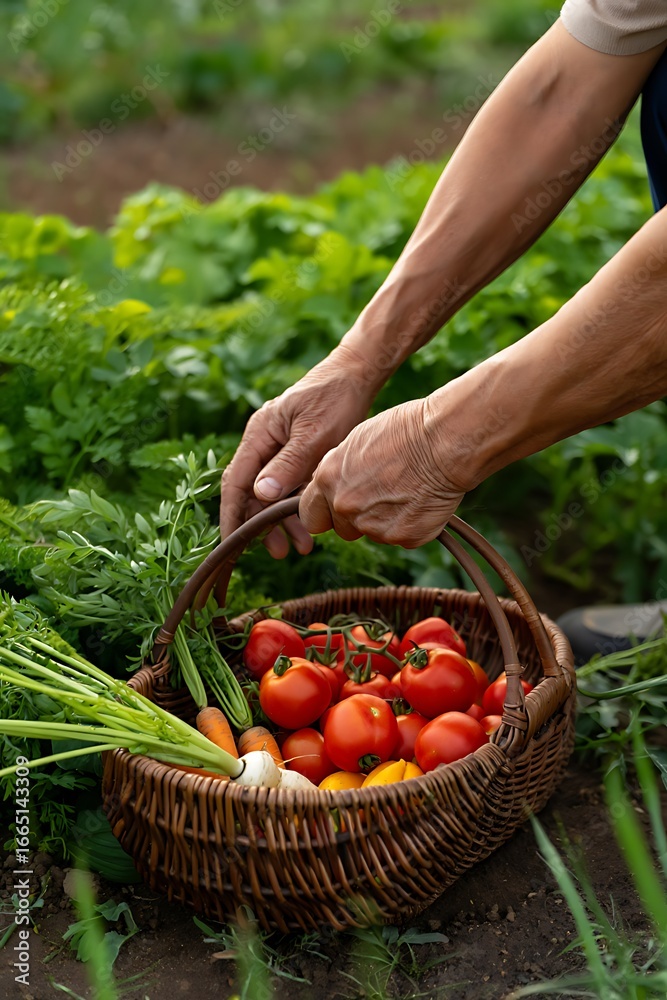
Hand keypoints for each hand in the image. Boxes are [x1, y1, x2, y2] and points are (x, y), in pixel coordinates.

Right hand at [220, 344, 378, 556]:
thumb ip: (288, 464)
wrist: (358, 374)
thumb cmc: (336, 398)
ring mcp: (278, 447)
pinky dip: (296, 506)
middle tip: (280, 553)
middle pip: (251, 492)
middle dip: (262, 525)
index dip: (232, 516)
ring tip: (302, 546)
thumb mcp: (315, 434)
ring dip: (283, 520)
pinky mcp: (296, 452)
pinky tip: (310, 525)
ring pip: (271, 492)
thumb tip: (260, 495)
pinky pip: (288, 485)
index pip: (235, 481)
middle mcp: (263, 442)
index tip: (233, 545)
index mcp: (260, 434)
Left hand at [299, 398, 467, 546]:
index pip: (310, 515)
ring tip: (407, 489)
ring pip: (374, 534)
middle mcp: (346, 507)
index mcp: (328, 481)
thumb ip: (339, 472)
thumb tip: (337, 486)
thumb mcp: (356, 442)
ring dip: (386, 520)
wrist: (444, 440)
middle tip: (382, 494)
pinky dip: (411, 524)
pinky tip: (422, 499)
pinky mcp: (404, 538)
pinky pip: (402, 538)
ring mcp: (374, 527)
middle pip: (342, 530)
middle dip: (357, 519)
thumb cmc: (404, 430)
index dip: (326, 511)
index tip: (337, 508)